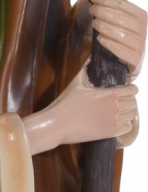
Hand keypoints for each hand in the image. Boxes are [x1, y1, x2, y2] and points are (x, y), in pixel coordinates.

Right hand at [24, 65, 138, 154]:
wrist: (57, 125)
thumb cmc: (65, 104)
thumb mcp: (76, 82)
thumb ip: (86, 69)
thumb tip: (89, 58)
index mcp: (110, 93)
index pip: (133, 90)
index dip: (131, 89)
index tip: (124, 90)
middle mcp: (115, 107)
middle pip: (134, 103)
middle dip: (128, 101)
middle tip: (119, 102)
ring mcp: (114, 121)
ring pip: (131, 116)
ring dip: (126, 113)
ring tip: (118, 112)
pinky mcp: (110, 133)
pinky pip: (127, 128)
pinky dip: (125, 125)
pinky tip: (116, 123)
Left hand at [86, 0, 146, 76]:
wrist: (129, 64)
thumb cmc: (121, 39)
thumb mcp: (119, 23)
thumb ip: (108, 10)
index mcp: (142, 17)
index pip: (124, 5)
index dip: (108, 0)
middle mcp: (143, 30)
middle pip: (121, 19)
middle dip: (103, 12)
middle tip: (91, 10)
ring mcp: (140, 46)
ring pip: (121, 34)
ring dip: (105, 27)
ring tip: (94, 23)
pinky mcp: (135, 60)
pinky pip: (121, 51)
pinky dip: (109, 44)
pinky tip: (100, 39)